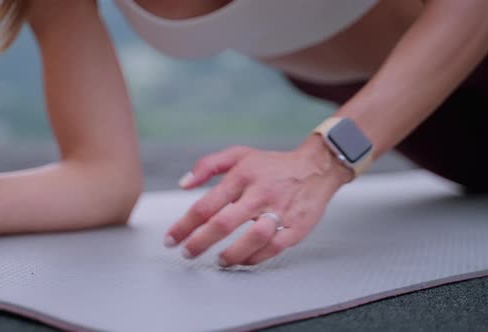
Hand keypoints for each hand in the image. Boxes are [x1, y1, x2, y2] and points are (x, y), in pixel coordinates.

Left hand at [164, 135, 352, 266]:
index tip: (171, 239)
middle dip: (199, 243)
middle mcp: (260, 193)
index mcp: (242, 175)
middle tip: (187, 254)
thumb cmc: (271, 165)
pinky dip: (255, 257)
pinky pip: (274, 248)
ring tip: (218, 260)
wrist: (316, 168)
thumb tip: (183, 184)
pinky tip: (243, 259)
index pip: (206, 204)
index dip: (184, 225)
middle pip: (224, 223)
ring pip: (252, 238)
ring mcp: (280, 211)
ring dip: (231, 254)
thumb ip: (207, 165)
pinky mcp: (297, 227)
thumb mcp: (239, 154)